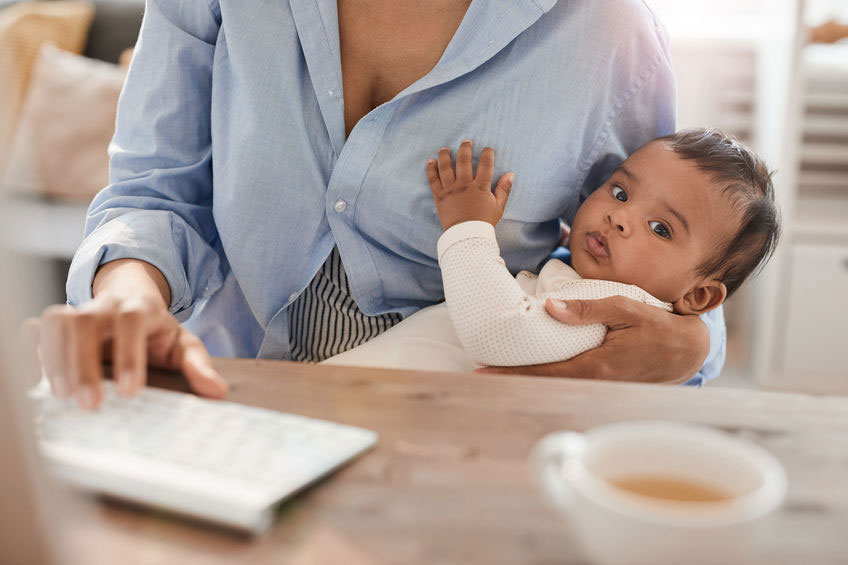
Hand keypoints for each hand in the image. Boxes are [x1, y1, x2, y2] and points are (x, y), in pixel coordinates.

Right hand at [21, 260, 227, 409]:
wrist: (132, 303)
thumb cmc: (157, 332)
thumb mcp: (182, 345)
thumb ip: (198, 366)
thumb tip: (217, 391)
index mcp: (141, 308)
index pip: (133, 320)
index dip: (130, 353)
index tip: (131, 391)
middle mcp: (106, 306)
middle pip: (87, 321)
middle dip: (85, 363)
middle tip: (91, 403)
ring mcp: (78, 312)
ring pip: (57, 321)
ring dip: (56, 358)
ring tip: (61, 396)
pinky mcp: (58, 324)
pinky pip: (35, 327)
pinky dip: (29, 349)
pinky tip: (32, 380)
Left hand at [427, 139, 513, 229]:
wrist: (465, 236)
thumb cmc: (483, 222)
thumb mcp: (498, 206)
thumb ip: (504, 189)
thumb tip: (510, 174)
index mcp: (480, 187)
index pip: (485, 164)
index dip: (487, 154)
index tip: (488, 149)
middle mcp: (464, 185)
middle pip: (464, 160)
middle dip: (465, 148)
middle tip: (466, 141)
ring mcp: (450, 190)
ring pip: (446, 167)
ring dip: (445, 155)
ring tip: (445, 149)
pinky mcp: (439, 196)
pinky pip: (433, 179)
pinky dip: (431, 169)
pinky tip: (430, 161)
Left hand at [478, 296, 708, 383]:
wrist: (689, 350)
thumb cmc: (659, 325)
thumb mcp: (626, 308)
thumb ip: (589, 309)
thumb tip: (549, 307)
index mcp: (596, 366)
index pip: (543, 373)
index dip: (510, 375)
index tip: (480, 374)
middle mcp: (593, 382)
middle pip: (542, 385)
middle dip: (509, 381)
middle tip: (475, 376)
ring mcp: (598, 388)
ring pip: (553, 387)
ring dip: (525, 382)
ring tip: (494, 374)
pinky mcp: (602, 385)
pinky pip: (567, 384)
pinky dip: (545, 380)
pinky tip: (528, 373)